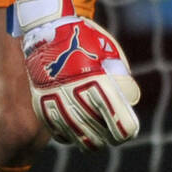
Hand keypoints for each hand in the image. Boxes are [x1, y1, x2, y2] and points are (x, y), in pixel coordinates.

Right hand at [15, 0, 139, 149]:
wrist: (48, 30)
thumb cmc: (85, 40)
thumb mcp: (110, 52)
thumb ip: (120, 76)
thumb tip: (129, 100)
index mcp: (97, 81)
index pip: (118, 121)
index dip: (127, 130)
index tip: (130, 130)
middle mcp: (76, 94)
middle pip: (98, 133)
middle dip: (111, 138)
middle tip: (116, 137)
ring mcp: (56, 101)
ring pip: (77, 136)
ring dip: (91, 141)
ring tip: (98, 140)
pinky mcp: (42, 104)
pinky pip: (58, 131)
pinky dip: (69, 136)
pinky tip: (76, 133)